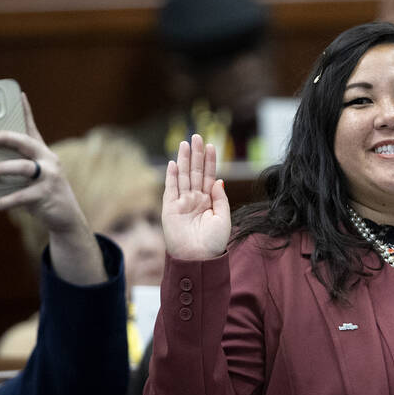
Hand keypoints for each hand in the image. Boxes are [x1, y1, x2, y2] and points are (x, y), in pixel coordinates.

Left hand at [0, 93, 104, 283]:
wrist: (66, 216)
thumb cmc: (42, 192)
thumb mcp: (30, 177)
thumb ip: (13, 168)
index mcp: (42, 152)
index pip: (32, 127)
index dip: (26, 110)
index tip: (18, 93)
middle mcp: (48, 160)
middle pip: (26, 143)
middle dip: (6, 137)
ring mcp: (49, 177)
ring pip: (24, 168)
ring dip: (3, 169)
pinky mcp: (46, 195)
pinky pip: (22, 196)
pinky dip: (6, 201)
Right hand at [162, 134, 229, 260]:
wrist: (198, 258)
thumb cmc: (213, 243)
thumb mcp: (223, 218)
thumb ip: (221, 199)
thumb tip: (219, 180)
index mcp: (208, 201)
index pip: (209, 176)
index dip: (210, 161)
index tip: (211, 145)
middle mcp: (195, 200)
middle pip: (195, 172)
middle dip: (196, 154)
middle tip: (197, 136)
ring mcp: (182, 203)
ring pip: (183, 177)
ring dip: (184, 160)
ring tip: (185, 143)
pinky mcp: (170, 209)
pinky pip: (170, 189)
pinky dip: (171, 176)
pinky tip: (173, 163)